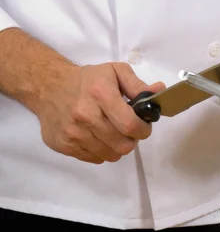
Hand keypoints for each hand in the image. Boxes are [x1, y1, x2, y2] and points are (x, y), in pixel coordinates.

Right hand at [37, 62, 164, 163]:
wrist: (48, 86)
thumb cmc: (87, 80)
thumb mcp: (115, 72)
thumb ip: (138, 85)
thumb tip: (159, 92)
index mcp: (100, 94)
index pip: (130, 125)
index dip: (143, 129)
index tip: (143, 126)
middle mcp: (85, 115)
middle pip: (123, 145)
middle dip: (132, 139)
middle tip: (128, 130)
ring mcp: (73, 133)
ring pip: (110, 155)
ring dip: (117, 146)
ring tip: (113, 132)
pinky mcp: (64, 145)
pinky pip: (94, 159)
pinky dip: (101, 150)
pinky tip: (97, 136)